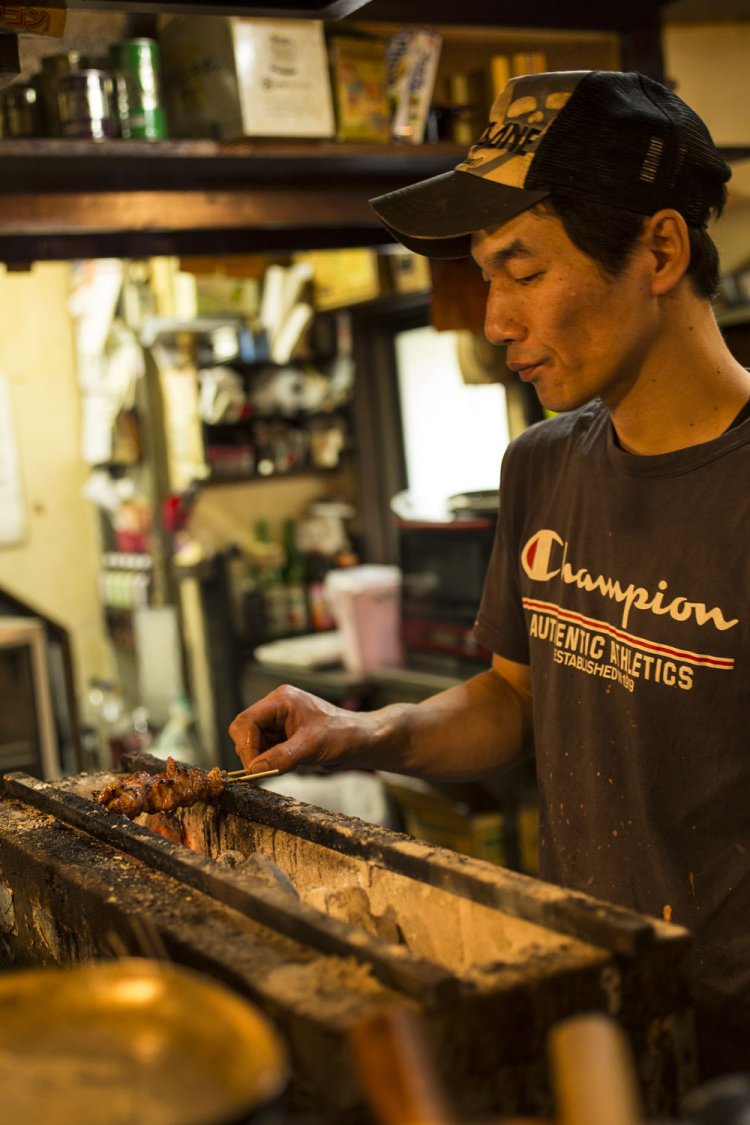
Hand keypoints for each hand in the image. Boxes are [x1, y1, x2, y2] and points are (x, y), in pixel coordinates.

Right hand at [228, 684, 373, 774]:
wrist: (362, 741)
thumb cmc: (344, 735)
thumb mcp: (311, 747)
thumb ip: (281, 757)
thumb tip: (255, 769)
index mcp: (281, 700)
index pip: (246, 721)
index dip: (246, 746)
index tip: (253, 768)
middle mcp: (277, 707)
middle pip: (245, 730)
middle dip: (251, 752)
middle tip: (264, 771)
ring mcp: (279, 721)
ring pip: (252, 742)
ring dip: (260, 758)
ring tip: (283, 766)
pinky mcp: (284, 735)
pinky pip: (264, 749)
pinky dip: (268, 761)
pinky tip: (285, 765)